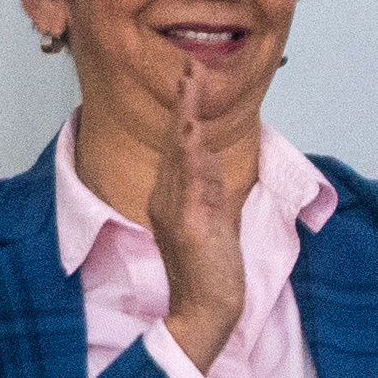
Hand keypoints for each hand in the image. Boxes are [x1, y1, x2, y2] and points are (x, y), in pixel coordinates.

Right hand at [147, 52, 251, 369]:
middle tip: (190, 67)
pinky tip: (193, 133)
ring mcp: (176, 211)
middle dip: (184, 104)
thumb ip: (206, 190)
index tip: (190, 79)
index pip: (179, 147)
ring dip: (187, 118)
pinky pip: (192, 185)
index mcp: (170, 198)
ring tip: (191, 84)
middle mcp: (166, 199)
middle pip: (176, 143)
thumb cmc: (209, 268)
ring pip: (182, 156)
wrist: (205, 310)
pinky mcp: (189, 226)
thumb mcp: (211, 220)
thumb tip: (208, 161)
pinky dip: (192, 157)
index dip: (184, 112)